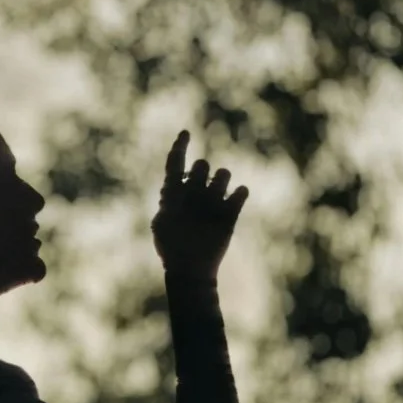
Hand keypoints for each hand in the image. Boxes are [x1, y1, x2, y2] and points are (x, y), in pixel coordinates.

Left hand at [151, 130, 248, 280]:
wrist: (190, 270)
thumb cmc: (171, 247)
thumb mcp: (162, 223)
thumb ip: (168, 202)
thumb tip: (173, 188)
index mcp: (175, 192)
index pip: (176, 162)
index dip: (180, 146)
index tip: (186, 132)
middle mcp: (195, 192)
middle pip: (201, 165)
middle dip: (199, 172)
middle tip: (194, 193)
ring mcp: (213, 201)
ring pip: (223, 173)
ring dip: (220, 180)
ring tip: (214, 199)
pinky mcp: (230, 214)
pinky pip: (241, 192)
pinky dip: (239, 193)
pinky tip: (234, 200)